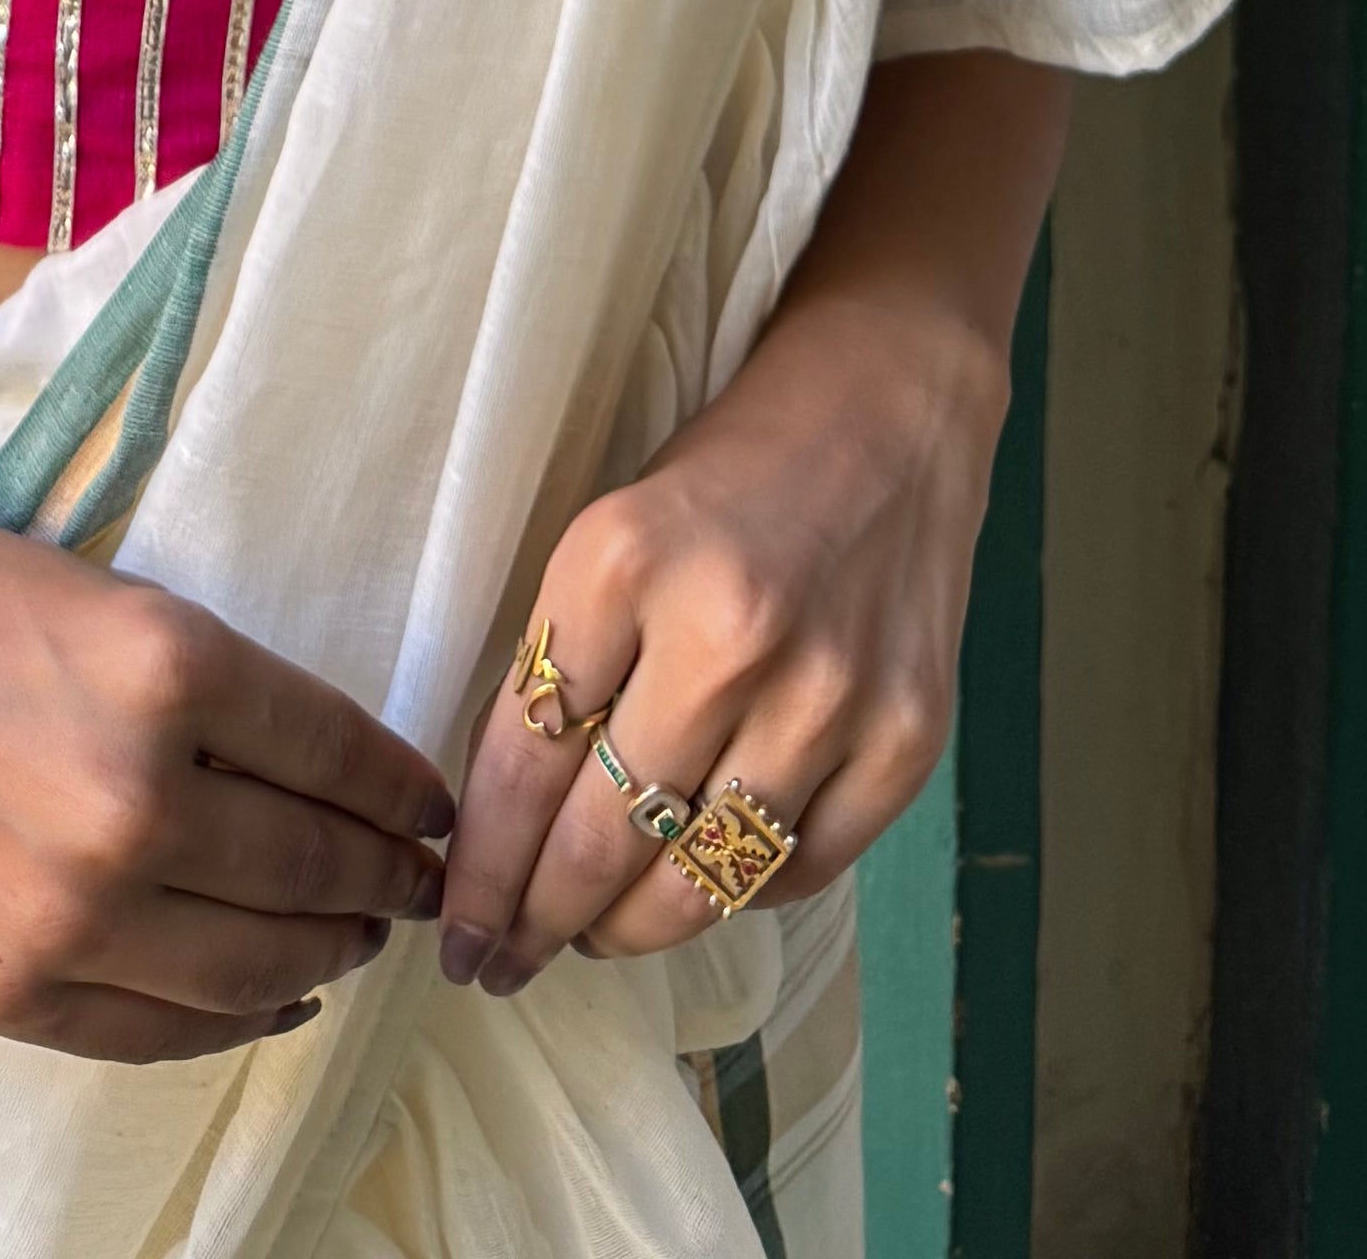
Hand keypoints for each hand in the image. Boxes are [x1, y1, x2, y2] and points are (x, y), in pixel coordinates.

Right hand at [0, 515, 451, 1062]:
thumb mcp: (132, 611)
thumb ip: (239, 700)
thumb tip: (355, 788)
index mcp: (172, 672)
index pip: (341, 753)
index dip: (405, 788)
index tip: (433, 807)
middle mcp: (136, 804)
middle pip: (316, 867)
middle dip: (386, 877)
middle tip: (415, 878)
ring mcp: (77, 916)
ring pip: (261, 969)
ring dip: (331, 953)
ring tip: (357, 933)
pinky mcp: (22, 991)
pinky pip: (168, 1031)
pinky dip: (243, 1022)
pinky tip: (279, 997)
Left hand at [434, 266, 1014, 989]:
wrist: (891, 402)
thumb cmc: (729, 473)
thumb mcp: (612, 536)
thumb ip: (567, 667)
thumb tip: (508, 827)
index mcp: (622, 560)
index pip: (524, 760)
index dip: (480, 868)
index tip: (456, 927)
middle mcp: (727, 633)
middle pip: (603, 842)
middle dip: (537, 925)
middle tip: (502, 963)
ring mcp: (829, 693)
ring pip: (700, 882)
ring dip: (629, 930)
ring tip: (593, 935)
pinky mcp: (910, 737)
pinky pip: (799, 871)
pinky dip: (741, 893)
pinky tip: (704, 878)